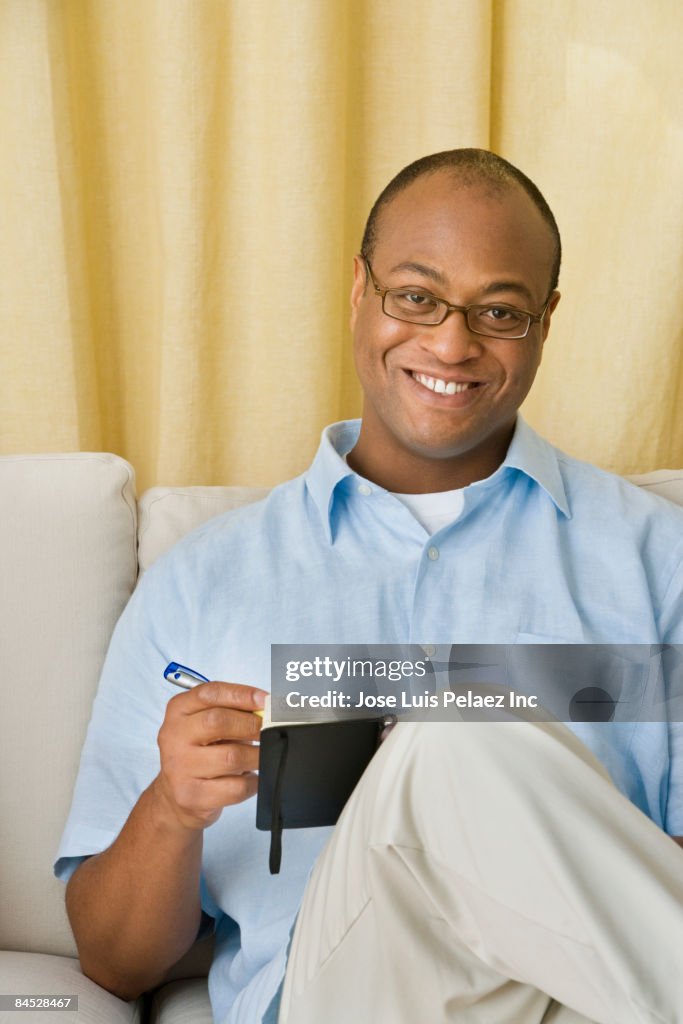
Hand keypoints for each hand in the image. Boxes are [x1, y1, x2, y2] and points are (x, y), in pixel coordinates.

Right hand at [153, 681, 267, 830]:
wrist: (175, 796)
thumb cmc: (199, 753)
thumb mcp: (206, 724)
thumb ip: (232, 711)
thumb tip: (267, 708)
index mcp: (178, 710)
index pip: (210, 693)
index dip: (241, 694)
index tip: (264, 699)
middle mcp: (173, 736)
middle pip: (218, 722)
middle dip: (251, 724)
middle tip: (268, 729)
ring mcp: (179, 768)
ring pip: (231, 757)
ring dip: (257, 755)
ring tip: (262, 755)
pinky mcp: (192, 795)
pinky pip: (235, 787)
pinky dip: (252, 781)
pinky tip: (250, 777)